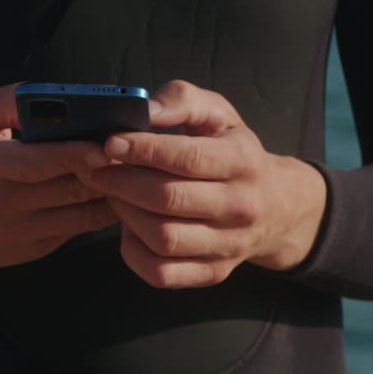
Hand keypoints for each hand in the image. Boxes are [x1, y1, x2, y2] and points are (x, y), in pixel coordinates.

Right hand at [0, 85, 117, 273]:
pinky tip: (111, 190)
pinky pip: (76, 230)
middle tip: (137, 151)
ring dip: (110, 193)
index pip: (36, 163)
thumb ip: (12, 99)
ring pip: (79, 215)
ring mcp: (14, 235)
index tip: (108, 142)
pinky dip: (97, 211)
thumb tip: (61, 94)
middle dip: (106, 171)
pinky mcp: (29, 252)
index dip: (77, 154)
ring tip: (132, 170)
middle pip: (68, 190)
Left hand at [80, 80, 327, 288]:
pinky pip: (161, 274)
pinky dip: (133, 251)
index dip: (142, 150)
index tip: (110, 142)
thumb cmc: (235, 153)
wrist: (277, 206)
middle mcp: (240, 207)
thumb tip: (145, 109)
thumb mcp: (219, 114)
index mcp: (243, 162)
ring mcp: (228, 245)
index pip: (186, 158)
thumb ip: (182, 100)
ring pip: (162, 238)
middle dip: (121, 181)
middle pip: (168, 200)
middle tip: (95, 168)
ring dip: (125, 213)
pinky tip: (129, 226)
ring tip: (112, 192)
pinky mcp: (213, 273)